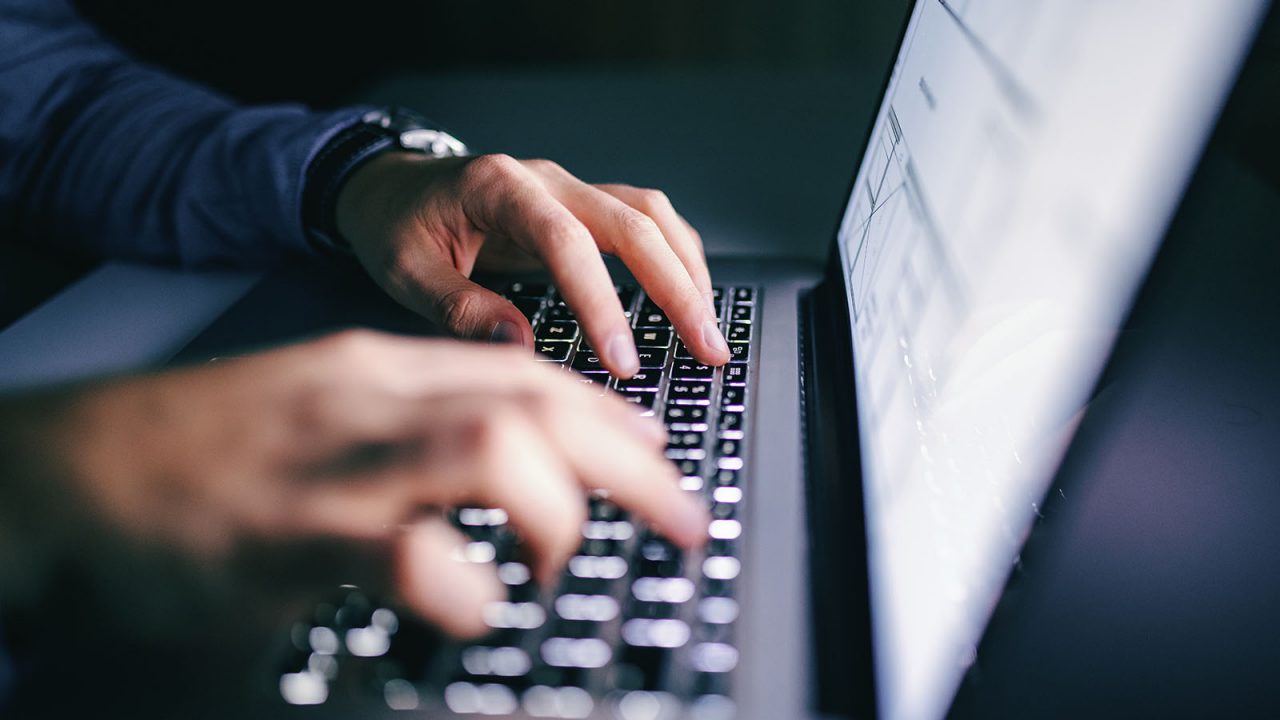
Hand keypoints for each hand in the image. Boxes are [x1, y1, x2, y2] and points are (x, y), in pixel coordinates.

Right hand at [0, 330, 706, 644]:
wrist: (66, 474)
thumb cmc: (196, 453)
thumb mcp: (313, 410)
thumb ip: (405, 421)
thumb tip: (507, 454)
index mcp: (374, 371)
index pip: (525, 373)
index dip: (608, 415)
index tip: (654, 452)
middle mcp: (367, 403)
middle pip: (534, 402)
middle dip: (628, 461)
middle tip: (679, 514)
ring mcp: (331, 464)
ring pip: (490, 449)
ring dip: (557, 510)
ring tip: (562, 561)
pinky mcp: (289, 537)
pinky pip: (406, 554)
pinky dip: (462, 587)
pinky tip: (473, 606)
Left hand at [335, 152, 731, 376]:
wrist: (389, 186)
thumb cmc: (394, 226)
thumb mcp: (404, 272)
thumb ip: (460, 309)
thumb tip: (521, 349)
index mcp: (499, 188)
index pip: (567, 243)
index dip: (601, 302)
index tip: (622, 360)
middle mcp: (546, 181)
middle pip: (633, 223)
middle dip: (677, 289)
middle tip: (706, 349)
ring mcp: (569, 189)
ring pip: (651, 216)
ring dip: (687, 272)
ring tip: (709, 331)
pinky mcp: (580, 207)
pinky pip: (643, 223)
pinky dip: (673, 258)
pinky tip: (688, 298)